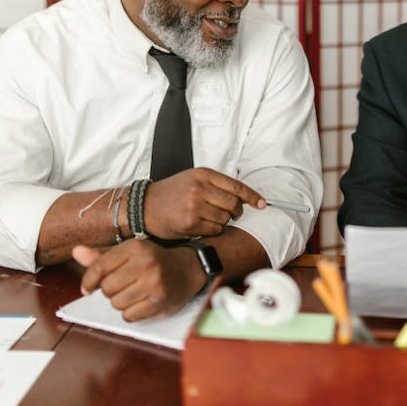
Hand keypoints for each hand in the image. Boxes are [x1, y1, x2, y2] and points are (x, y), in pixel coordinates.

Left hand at [72, 240, 205, 321]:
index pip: (99, 267)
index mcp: (135, 247)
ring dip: (120, 302)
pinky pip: (129, 316)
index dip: (89, 280)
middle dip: (110, 291)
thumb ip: (101, 256)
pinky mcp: (160, 301)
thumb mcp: (129, 253)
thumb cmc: (153, 260)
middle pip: (107, 288)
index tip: (87, 288)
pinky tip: (141, 302)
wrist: (187, 269)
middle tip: (123, 285)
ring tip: (133, 293)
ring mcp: (154, 283)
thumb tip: (76, 251)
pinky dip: (131, 313)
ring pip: (116, 303)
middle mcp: (145, 263)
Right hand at [143, 168, 265, 239]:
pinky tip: (202, 226)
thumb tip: (244, 197)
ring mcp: (194, 206)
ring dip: (222, 221)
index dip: (252, 196)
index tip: (262, 204)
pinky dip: (213, 230)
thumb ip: (216, 185)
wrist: (144, 206)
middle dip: (236, 211)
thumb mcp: (193, 179)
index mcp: (203, 174)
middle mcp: (199, 188)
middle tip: (230, 213)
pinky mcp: (190, 223)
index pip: (236, 186)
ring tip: (209, 218)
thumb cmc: (171, 193)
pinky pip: (215, 230)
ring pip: (225, 218)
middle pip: (234, 203)